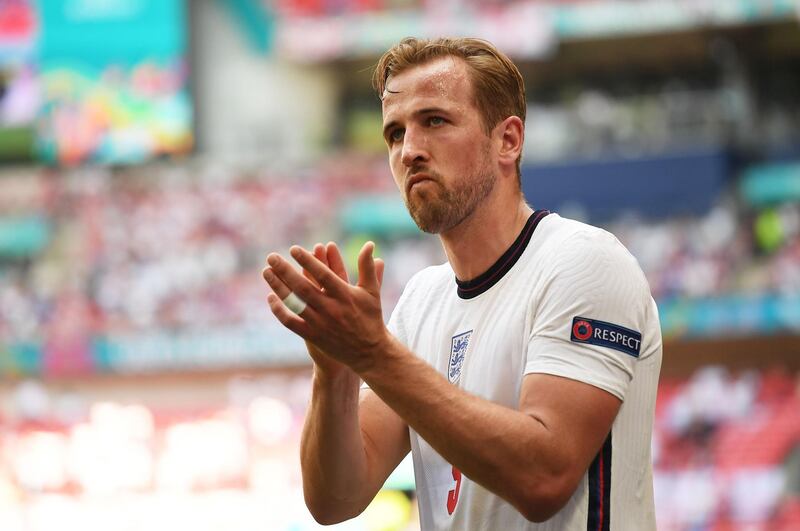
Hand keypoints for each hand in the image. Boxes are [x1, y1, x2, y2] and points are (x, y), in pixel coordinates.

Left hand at [262, 241, 386, 373]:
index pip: (323, 275)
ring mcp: (320, 323)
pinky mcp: (313, 336)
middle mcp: (331, 309)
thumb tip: (369, 244)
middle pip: (303, 287)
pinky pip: (291, 322)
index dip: (308, 261)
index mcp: (345, 295)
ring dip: (278, 287)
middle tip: (271, 257)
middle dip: (285, 271)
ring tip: (266, 272)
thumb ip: (367, 267)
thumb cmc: (370, 317)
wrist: (369, 352)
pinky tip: (270, 297)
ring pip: (294, 303)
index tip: (294, 249)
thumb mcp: (371, 291)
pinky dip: (279, 310)